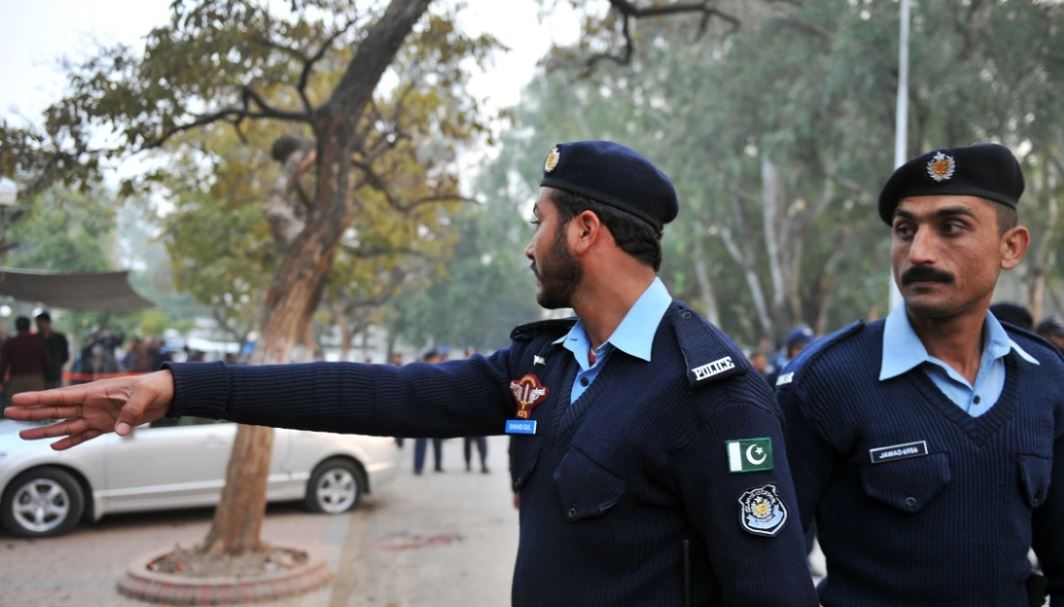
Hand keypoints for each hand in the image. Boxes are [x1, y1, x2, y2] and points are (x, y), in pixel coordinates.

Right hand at [3, 370, 175, 449]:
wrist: (166, 394)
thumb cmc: (153, 388)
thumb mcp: (143, 397)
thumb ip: (129, 412)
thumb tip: (120, 430)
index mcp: (95, 392)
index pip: (61, 396)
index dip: (39, 398)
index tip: (18, 398)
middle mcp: (91, 404)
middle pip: (56, 410)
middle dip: (32, 412)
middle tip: (9, 413)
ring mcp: (97, 416)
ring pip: (65, 425)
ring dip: (45, 431)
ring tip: (23, 435)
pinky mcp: (107, 426)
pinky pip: (84, 435)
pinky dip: (70, 442)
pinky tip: (54, 447)